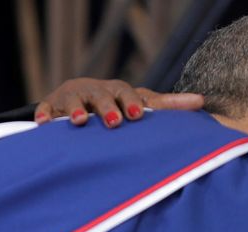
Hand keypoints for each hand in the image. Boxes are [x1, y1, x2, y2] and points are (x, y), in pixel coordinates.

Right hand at [34, 78, 204, 127]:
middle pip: (103, 95)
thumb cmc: (120, 104)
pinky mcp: (51, 106)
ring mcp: (74, 98)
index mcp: (121, 91)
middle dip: (108, 107)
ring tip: (78, 121)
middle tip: (115, 122)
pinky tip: (46, 124)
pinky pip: (46, 110)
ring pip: (74, 100)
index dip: (134, 103)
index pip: (130, 94)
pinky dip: (46, 116)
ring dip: (76, 110)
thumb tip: (202, 102)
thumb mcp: (143, 103)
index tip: (138, 114)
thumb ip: (169, 105)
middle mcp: (98, 91)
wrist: (83, 100)